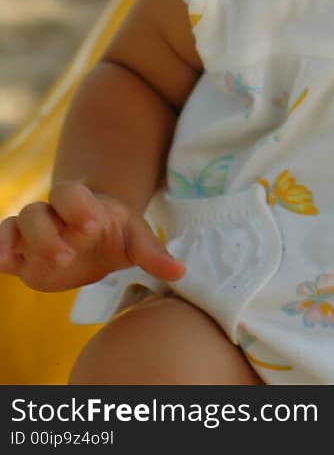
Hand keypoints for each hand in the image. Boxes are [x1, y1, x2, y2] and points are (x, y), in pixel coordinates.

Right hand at [0, 180, 185, 292]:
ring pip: (15, 226)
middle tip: (68, 256)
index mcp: (82, 204)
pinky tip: (3, 263)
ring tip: (21, 263)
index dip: (79, 206)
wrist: (93, 233)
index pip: (72, 195)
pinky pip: (1, 245)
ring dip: (17, 242)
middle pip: (37, 212)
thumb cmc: (116, 233)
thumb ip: (154, 254)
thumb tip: (181, 272)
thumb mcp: (136, 239)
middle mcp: (53, 214)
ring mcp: (33, 233)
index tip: (95, 226)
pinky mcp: (20, 254)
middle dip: (47, 233)